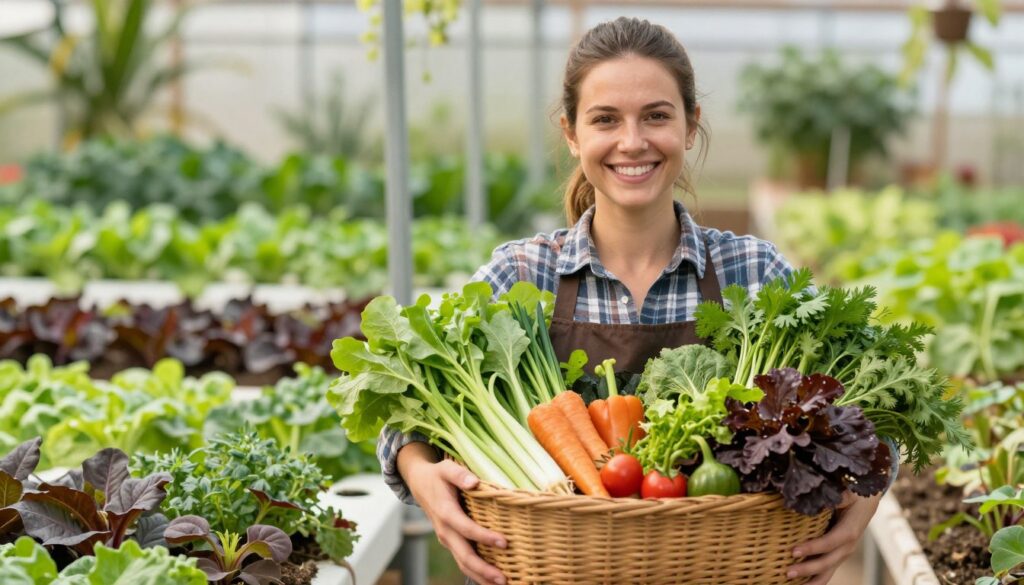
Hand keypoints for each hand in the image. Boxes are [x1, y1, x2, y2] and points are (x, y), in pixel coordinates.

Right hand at [399, 444, 507, 584]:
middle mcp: (445, 531)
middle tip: (504, 579)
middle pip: (464, 556)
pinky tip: (491, 580)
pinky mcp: (451, 543)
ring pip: (463, 564)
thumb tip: (474, 482)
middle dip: (483, 570)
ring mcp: (447, 539)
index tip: (504, 543)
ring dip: (481, 577)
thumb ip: (459, 474)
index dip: (484, 537)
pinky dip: (477, 573)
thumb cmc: (438, 475)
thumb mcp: (446, 468)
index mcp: (445, 513)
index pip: (466, 529)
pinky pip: (463, 561)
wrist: (420, 484)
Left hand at [787, 491, 881, 584]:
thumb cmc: (853, 495)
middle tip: (787, 572)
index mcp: (849, 530)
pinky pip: (826, 570)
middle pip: (827, 562)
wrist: (867, 503)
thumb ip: (831, 498)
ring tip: (790, 582)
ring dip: (809, 580)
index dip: (812, 548)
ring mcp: (842, 553)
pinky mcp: (837, 556)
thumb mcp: (845, 493)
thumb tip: (808, 499)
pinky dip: (813, 579)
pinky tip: (799, 583)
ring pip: (827, 572)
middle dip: (807, 569)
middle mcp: (847, 547)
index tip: (793, 551)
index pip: (829, 542)